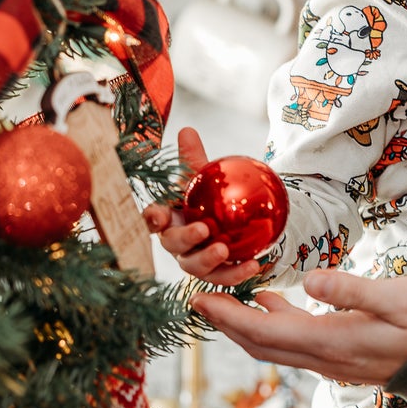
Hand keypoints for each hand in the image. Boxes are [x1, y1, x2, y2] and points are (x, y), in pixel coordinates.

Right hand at [142, 126, 262, 286]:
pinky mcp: (216, 274)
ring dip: (209, 260)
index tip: (157, 214)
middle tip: (203, 230)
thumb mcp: (204, 179)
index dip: (152, 219)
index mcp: (169, 219)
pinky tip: (254, 265)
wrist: (239, 220)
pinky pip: (223, 278)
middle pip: (172, 245)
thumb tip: (187, 130)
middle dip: (185, 239)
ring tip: (225, 251)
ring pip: (194, 267)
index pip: (153, 220)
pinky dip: (237, 274)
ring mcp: (195, 261)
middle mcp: (177, 243)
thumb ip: (193, 159)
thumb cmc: (212, 197)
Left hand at [193, 268, 406, 384]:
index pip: (266, 335)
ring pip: (279, 347)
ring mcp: (339, 361)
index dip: (229, 319)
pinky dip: (276, 326)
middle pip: (263, 346)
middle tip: (197, 297)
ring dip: (248, 326)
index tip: (198, 299)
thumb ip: (354, 290)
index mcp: (336, 343)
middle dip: (227, 324)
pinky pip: (299, 344)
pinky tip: (273, 303)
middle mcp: (329, 359)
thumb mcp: (402, 298)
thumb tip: (309, 280)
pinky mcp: (349, 355)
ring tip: (225, 297)